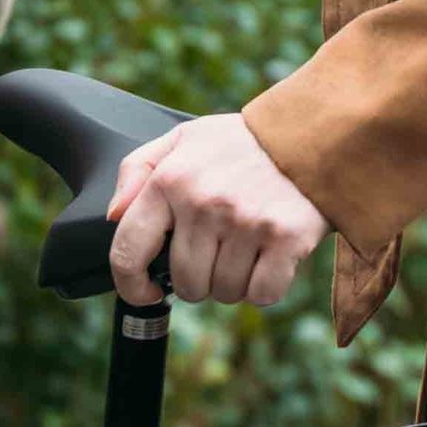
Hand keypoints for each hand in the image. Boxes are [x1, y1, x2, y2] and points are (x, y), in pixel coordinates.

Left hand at [108, 108, 328, 308]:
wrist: (314, 131)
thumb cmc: (243, 143)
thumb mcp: (183, 139)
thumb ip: (137, 170)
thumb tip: (113, 216)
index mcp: (170, 179)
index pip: (128, 250)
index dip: (130, 285)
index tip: (145, 292)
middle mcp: (204, 201)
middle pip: (186, 283)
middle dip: (199, 279)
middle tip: (219, 252)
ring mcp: (246, 221)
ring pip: (224, 292)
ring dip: (234, 282)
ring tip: (247, 248)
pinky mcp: (286, 237)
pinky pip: (262, 294)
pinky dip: (265, 287)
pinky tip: (270, 258)